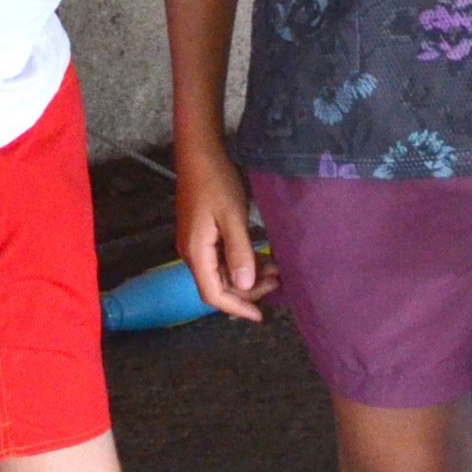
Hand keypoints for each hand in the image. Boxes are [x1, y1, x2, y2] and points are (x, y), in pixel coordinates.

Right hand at [172, 144, 274, 320]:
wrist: (199, 154)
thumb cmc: (216, 182)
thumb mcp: (232, 217)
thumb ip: (239, 252)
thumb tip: (245, 285)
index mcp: (197, 253)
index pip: (213, 294)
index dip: (237, 307)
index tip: (260, 316)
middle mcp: (193, 253)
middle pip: (219, 285)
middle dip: (248, 289)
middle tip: (278, 280)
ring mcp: (197, 244)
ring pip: (222, 272)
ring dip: (247, 275)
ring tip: (276, 269)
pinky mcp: (203, 234)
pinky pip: (222, 258)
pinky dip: (242, 261)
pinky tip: (262, 256)